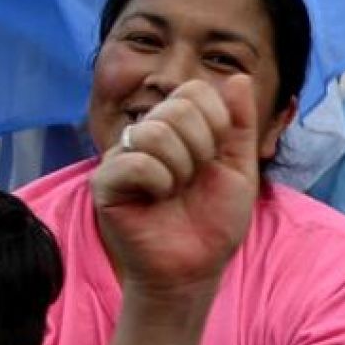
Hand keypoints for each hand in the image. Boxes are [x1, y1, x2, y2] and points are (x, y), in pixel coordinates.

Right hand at [92, 76, 257, 299]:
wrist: (194, 267)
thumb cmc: (213, 222)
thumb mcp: (238, 169)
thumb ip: (238, 125)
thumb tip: (239, 78)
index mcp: (175, 128)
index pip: (193, 91)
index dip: (216, 120)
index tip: (216, 156)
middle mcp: (144, 135)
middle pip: (176, 108)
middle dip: (201, 149)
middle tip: (194, 178)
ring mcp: (120, 156)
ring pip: (154, 133)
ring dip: (180, 169)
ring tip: (175, 191)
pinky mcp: (104, 181)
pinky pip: (135, 162)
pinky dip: (158, 183)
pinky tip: (155, 199)